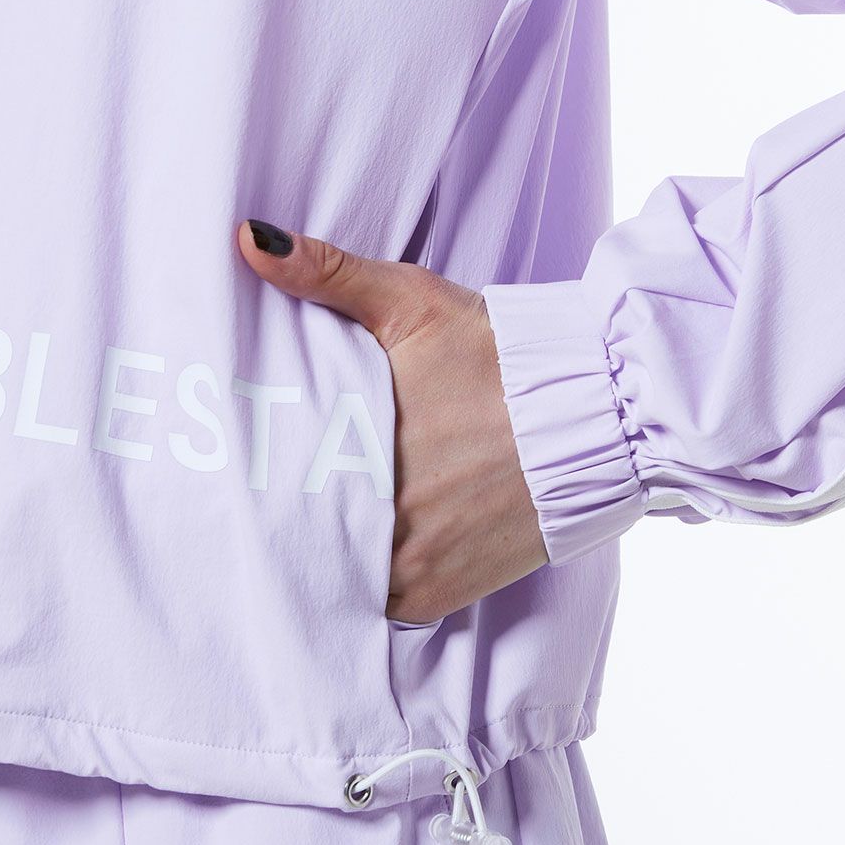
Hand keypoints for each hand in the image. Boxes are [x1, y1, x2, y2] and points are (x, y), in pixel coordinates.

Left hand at [237, 219, 548, 623]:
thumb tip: (248, 240)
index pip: (269, 477)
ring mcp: (407, 565)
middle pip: (298, 529)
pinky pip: (378, 604)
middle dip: (287, 513)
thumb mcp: (414, 302)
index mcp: (355, 447)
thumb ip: (329, 274)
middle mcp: (377, 519)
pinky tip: (366, 555)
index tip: (243, 465)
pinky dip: (368, 586)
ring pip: (334, 574)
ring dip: (325, 555)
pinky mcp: (438, 595)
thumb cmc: (504, 357)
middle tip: (275, 496)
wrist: (601, 415)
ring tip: (318, 526)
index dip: (255, 473)